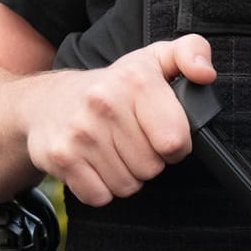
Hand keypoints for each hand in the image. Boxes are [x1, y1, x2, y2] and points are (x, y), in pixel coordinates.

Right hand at [22, 34, 217, 205]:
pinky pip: (100, 196)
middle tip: (130, 139)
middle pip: (152, 168)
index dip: (175, 144)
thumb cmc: (110, 87)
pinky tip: (94, 163)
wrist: (45, 101)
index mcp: (135, 80)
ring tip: (112, 149)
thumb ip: (192, 53)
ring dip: (125, 175)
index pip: (175, 141)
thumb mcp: (154, 59)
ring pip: (128, 186)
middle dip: (148, 160)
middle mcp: (104, 103)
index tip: (160, 132)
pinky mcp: (61, 157)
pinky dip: (100, 188)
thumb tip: (205, 74)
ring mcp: (80, 132)